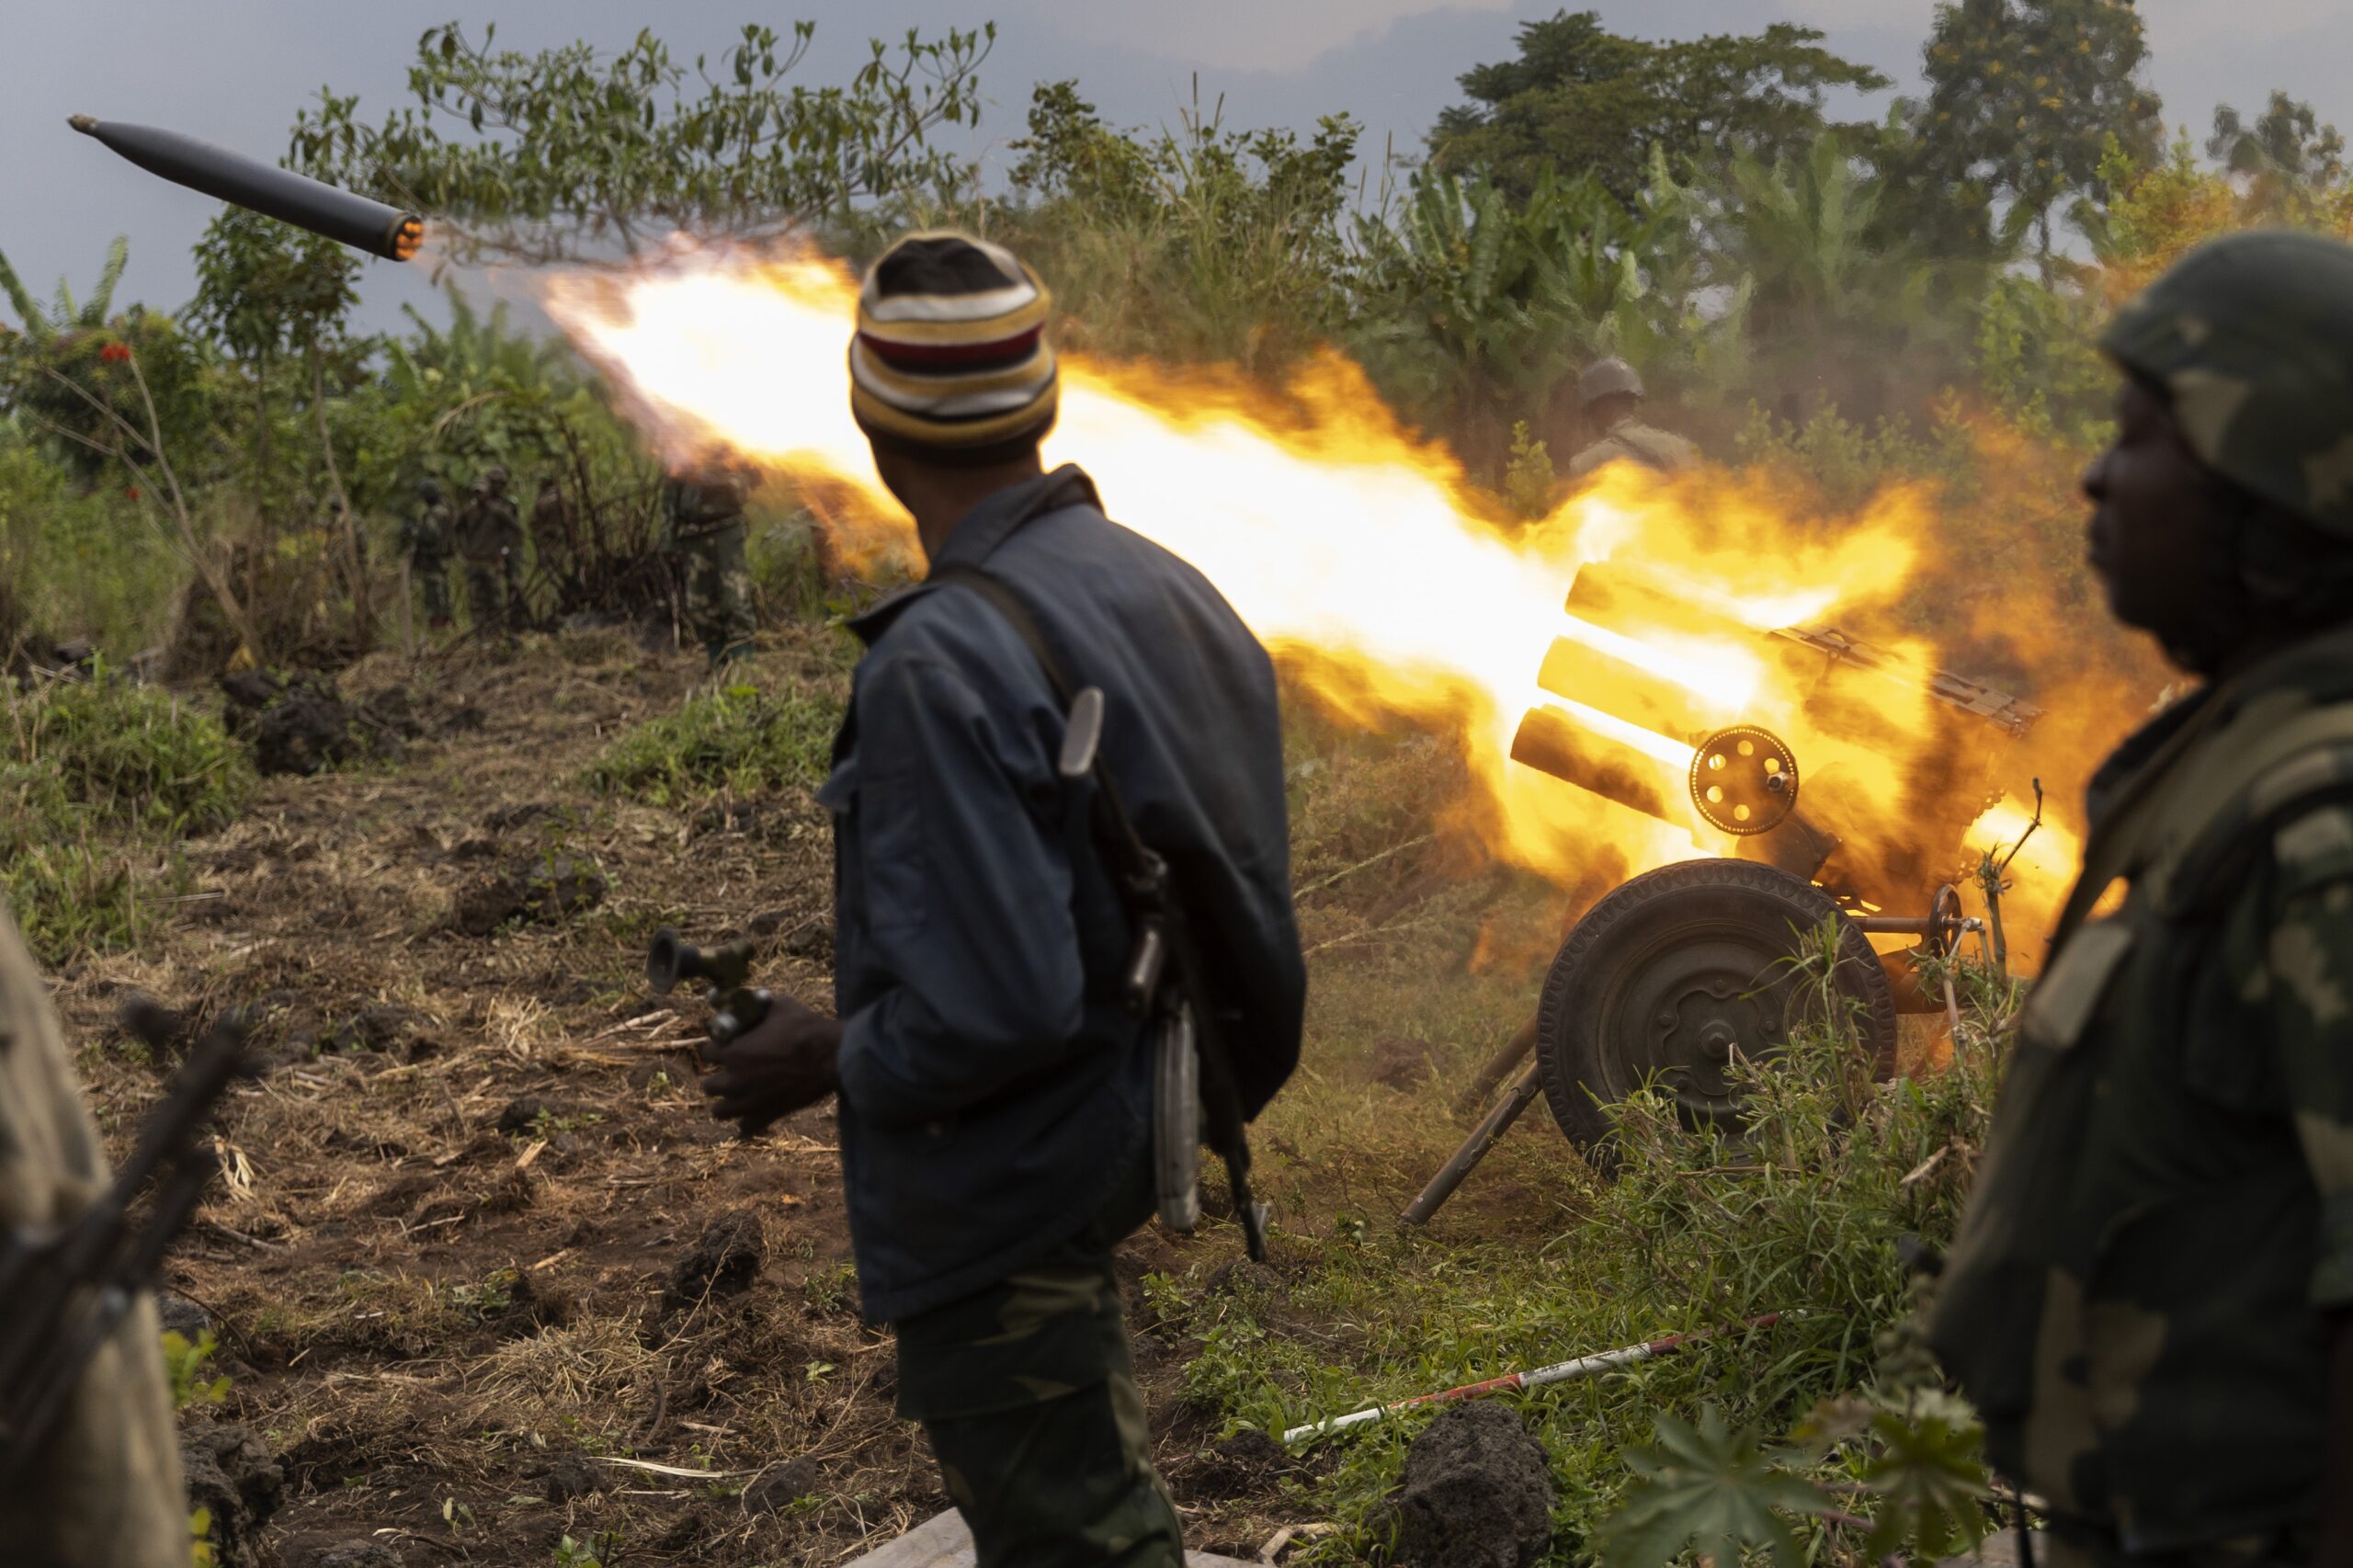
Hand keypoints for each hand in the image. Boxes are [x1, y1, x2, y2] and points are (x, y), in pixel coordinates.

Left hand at [700, 994, 842, 1137]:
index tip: (728, 1045)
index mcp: (733, 1052)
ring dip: (726, 1102)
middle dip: (718, 1077)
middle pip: (708, 1086)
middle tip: (733, 1071)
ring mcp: (749, 1102)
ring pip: (720, 1112)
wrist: (830, 1056)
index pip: (707, 1052)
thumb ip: (755, 1004)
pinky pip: (745, 1128)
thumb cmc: (804, 1027)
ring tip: (738, 1095)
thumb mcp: (778, 1006)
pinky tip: (754, 1113)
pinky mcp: (767, 1115)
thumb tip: (746, 997)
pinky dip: (746, 1122)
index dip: (717, 1047)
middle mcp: (735, 1080)